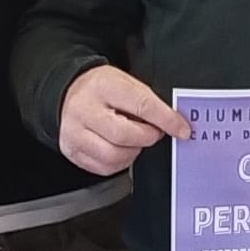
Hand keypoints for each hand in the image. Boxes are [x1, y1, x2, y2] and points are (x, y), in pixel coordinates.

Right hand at [57, 65, 191, 174]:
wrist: (67, 92)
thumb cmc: (101, 88)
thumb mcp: (126, 82)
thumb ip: (148, 102)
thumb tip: (174, 122)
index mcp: (103, 87)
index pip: (141, 106)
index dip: (166, 120)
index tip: (182, 129)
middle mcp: (85, 110)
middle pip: (124, 135)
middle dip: (147, 137)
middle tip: (153, 133)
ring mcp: (75, 133)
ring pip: (113, 156)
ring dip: (133, 152)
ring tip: (135, 140)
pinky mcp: (73, 151)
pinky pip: (103, 168)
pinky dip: (120, 162)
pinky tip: (121, 149)